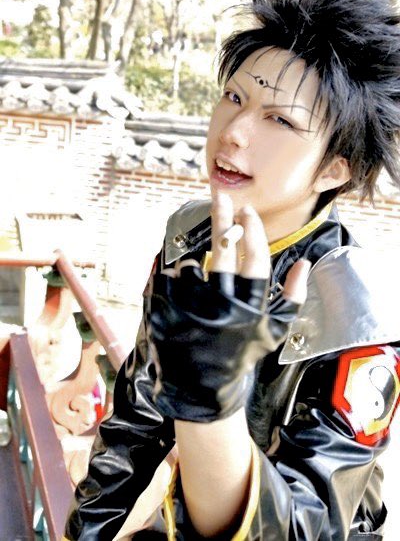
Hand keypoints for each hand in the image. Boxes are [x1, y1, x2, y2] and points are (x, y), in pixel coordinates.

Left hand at [149, 193, 309, 421]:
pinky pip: (166, 278)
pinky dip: (171, 278)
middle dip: (223, 218)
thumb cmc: (239, 355)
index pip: (256, 261)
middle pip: (223, 251)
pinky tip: (178, 294)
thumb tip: (305, 264)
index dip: (254, 231)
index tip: (247, 209)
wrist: (200, 389)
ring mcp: (189, 310)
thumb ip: (293, 299)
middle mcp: (220, 307)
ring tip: (195, 291)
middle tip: (221, 196)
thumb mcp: (272, 332)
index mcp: (249, 309)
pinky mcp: (164, 314)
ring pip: (191, 264)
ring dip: (194, 267)